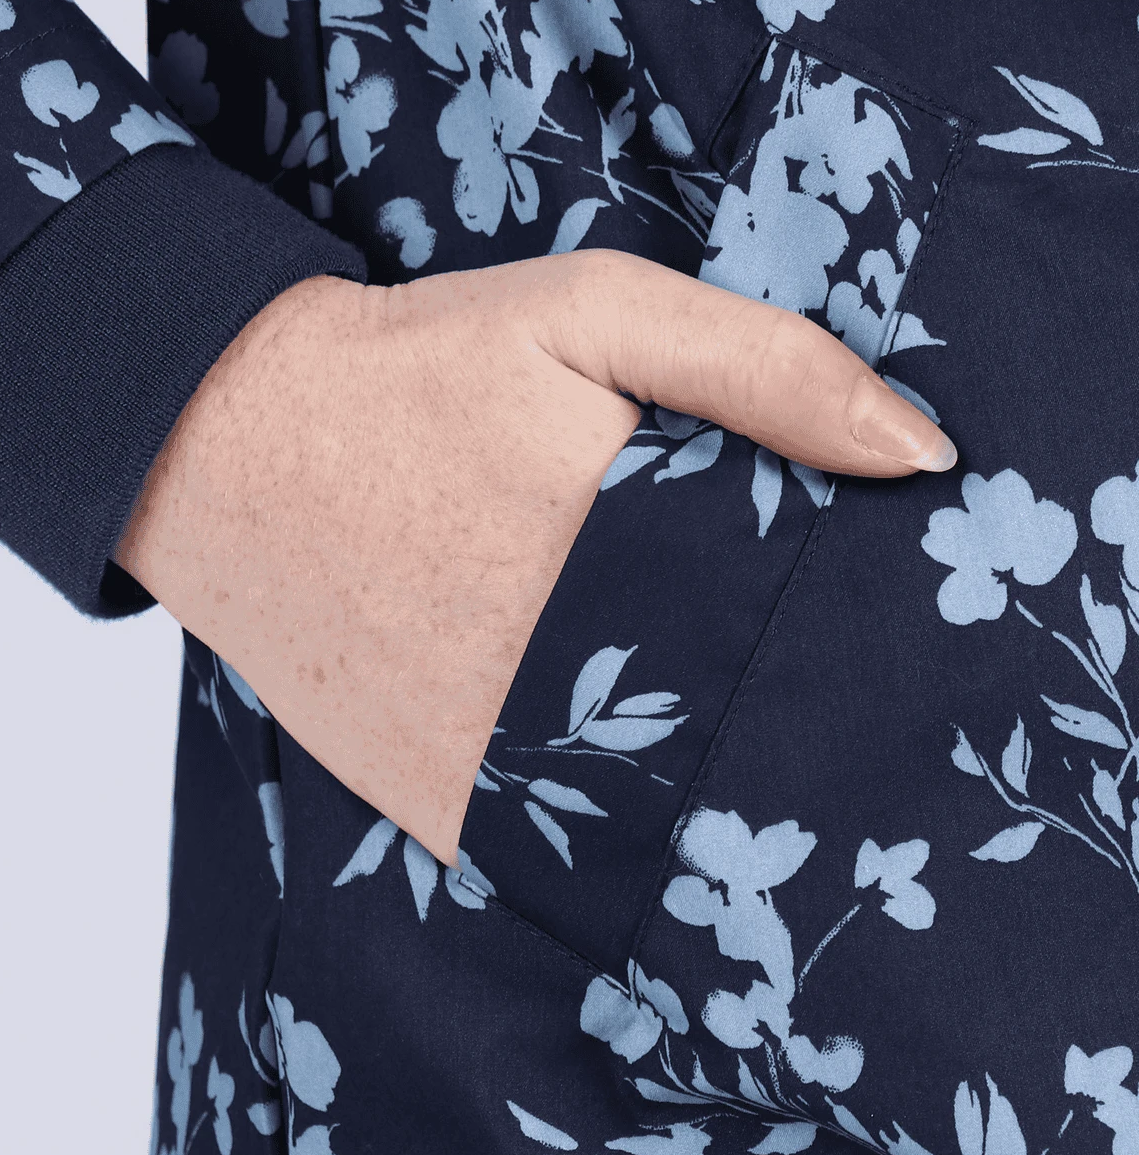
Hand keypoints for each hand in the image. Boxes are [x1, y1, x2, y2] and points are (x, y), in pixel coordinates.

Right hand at [114, 251, 954, 863]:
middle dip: (784, 696)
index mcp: (629, 565)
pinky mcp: (444, 811)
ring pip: (669, 802)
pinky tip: (616, 739)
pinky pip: (572, 841)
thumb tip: (925, 456)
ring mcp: (500, 771)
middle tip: (794, 658)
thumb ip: (763, 369)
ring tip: (701, 694)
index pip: (805, 635)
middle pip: (749, 729)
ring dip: (704, 762)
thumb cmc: (419, 371)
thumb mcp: (592, 313)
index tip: (880, 608)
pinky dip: (612, 807)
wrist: (230, 447)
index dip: (852, 624)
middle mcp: (570, 692)